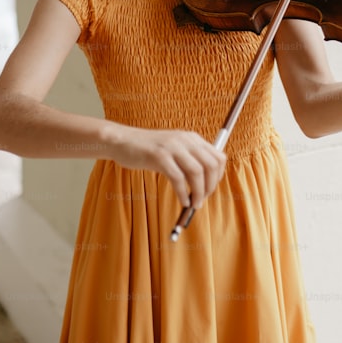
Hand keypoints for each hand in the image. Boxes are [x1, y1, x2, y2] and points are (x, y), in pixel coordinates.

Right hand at [109, 127, 225, 209]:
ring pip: (196, 172)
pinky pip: (178, 178)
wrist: (123, 141)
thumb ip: (189, 160)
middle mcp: (185, 140)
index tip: (210, 189)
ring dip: (198, 193)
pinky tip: (182, 201)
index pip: (218, 157)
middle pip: (211, 165)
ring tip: (193, 204)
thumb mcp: (173, 150)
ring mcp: (172, 147)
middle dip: (210, 187)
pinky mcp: (159, 156)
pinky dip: (183, 193)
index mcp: (191, 138)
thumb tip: (206, 184)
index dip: (218, 177)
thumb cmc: (147, 150)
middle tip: (202, 200)